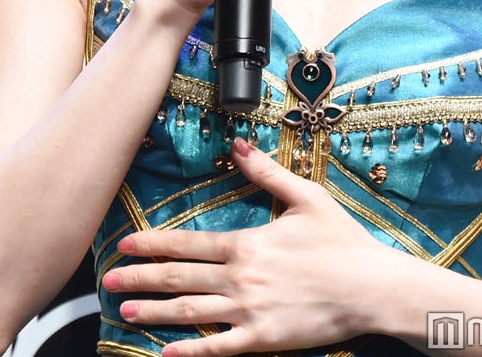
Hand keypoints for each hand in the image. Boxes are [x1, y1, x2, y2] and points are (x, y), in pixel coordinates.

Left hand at [102, 137, 390, 354]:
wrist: (371, 288)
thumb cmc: (342, 241)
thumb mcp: (306, 197)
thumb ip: (267, 173)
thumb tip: (237, 145)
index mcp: (248, 244)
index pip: (190, 244)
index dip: (154, 244)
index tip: (126, 245)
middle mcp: (242, 279)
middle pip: (181, 279)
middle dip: (142, 280)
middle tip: (110, 283)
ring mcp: (250, 313)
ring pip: (191, 314)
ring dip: (155, 313)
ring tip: (126, 313)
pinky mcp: (264, 340)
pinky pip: (219, 350)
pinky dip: (189, 353)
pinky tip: (166, 353)